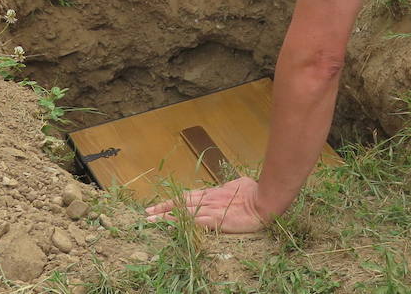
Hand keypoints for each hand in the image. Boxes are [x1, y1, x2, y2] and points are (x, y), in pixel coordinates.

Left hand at [145, 177, 269, 232]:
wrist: (264, 201)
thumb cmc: (256, 191)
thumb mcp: (239, 184)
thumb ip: (229, 188)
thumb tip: (229, 187)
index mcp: (214, 192)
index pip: (189, 196)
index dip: (174, 200)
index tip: (161, 203)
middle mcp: (208, 199)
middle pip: (180, 202)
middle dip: (163, 207)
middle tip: (147, 212)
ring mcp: (211, 209)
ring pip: (182, 212)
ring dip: (165, 216)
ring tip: (150, 220)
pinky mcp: (215, 220)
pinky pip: (193, 222)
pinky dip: (179, 223)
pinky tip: (169, 226)